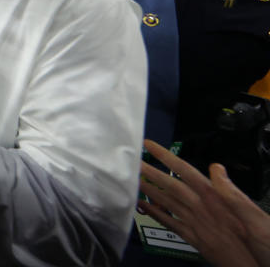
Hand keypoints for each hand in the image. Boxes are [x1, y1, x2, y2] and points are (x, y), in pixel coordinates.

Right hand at [139, 139, 269, 266]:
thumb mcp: (257, 221)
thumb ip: (234, 197)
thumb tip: (215, 168)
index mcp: (220, 199)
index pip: (188, 173)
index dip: (168, 158)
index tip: (149, 145)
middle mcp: (206, 208)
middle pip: (173, 186)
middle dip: (151, 172)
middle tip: (130, 162)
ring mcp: (201, 224)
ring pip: (169, 203)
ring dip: (150, 191)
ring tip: (131, 181)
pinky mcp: (198, 242)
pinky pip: (173, 225)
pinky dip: (157, 216)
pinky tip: (143, 208)